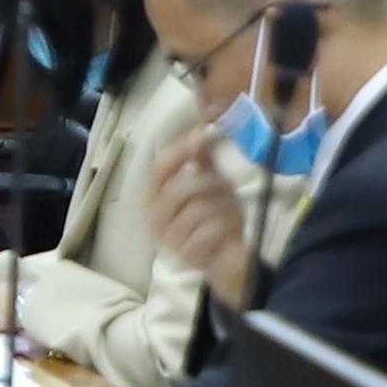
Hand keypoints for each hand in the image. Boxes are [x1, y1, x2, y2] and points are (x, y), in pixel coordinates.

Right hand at [145, 133, 254, 305]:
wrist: (228, 255)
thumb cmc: (216, 216)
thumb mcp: (213, 183)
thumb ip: (202, 159)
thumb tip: (199, 131)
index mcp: (157, 196)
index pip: (160, 168)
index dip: (180, 151)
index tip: (201, 138)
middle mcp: (156, 216)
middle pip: (179, 188)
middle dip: (208, 183)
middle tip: (225, 185)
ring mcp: (170, 238)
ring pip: (197, 209)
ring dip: (221, 207)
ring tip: (229, 212)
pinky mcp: (186, 254)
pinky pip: (207, 232)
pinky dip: (223, 227)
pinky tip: (227, 231)